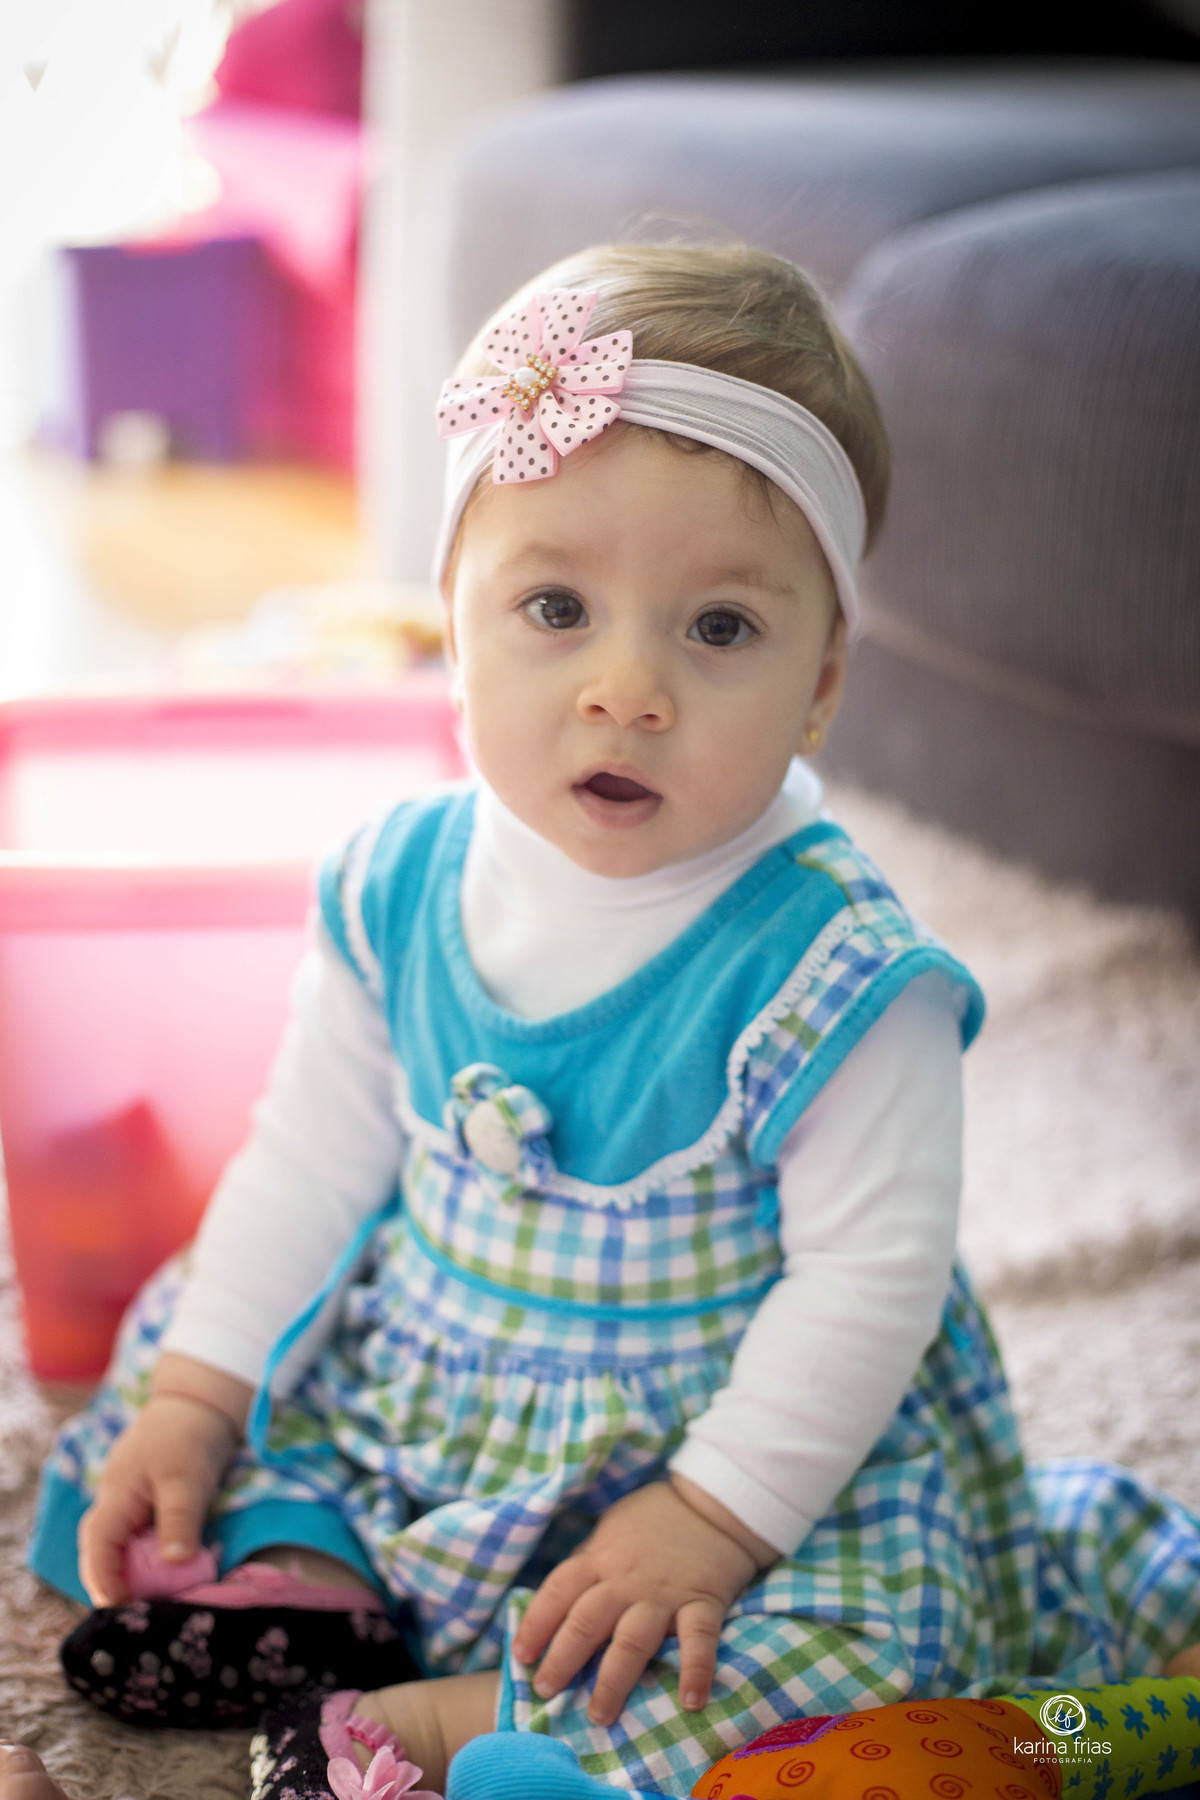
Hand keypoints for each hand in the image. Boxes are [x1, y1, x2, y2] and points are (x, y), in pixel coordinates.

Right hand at [78, 1353, 250, 1606]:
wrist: (201, 1403)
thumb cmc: (188, 1436)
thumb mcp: (186, 1479)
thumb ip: (179, 1520)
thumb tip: (175, 1563)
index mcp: (115, 1495)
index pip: (98, 1544)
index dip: (104, 1577)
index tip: (118, 1605)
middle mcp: (116, 1503)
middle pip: (101, 1551)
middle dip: (110, 1582)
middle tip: (130, 1614)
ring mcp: (131, 1504)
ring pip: (120, 1547)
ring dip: (130, 1573)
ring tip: (147, 1602)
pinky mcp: (150, 1506)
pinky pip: (139, 1540)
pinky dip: (147, 1560)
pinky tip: (164, 1576)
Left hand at [512, 1477, 772, 1727]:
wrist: (711, 1503)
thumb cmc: (652, 1519)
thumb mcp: (610, 1529)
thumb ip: (588, 1563)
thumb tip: (559, 1599)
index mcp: (600, 1558)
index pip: (558, 1591)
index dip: (536, 1623)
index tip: (520, 1656)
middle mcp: (626, 1580)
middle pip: (587, 1620)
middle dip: (563, 1659)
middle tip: (545, 1692)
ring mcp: (664, 1593)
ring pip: (633, 1639)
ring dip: (613, 1680)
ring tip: (599, 1716)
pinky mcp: (702, 1601)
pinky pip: (699, 1639)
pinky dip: (696, 1670)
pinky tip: (691, 1703)